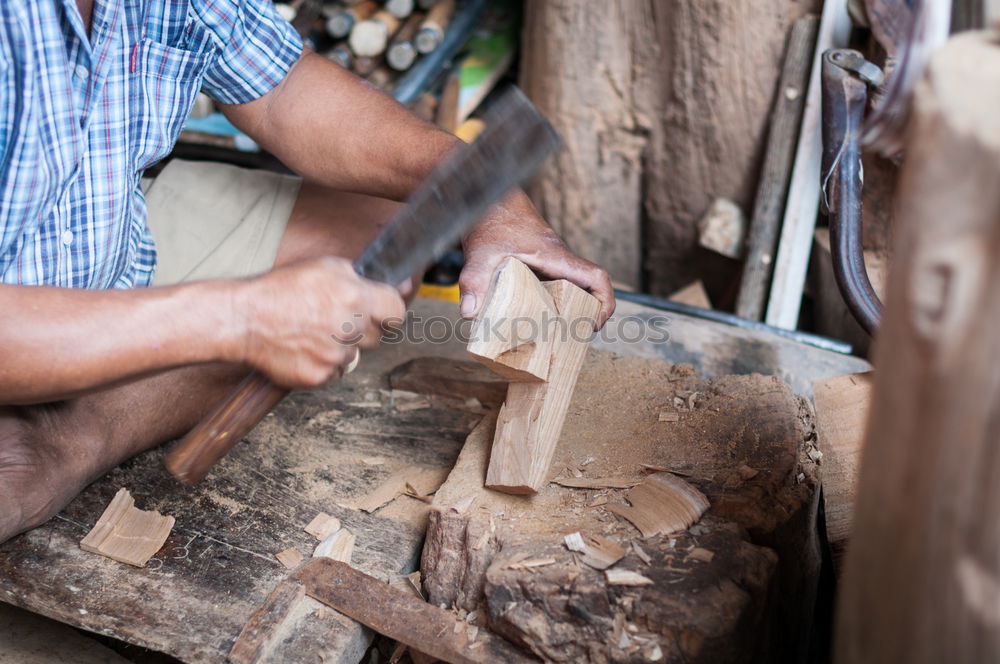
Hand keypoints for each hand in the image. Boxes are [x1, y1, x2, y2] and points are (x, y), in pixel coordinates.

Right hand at [232, 257, 404, 387]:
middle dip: (362, 328)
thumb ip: (365, 277)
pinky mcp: (319, 376)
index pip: (397, 312)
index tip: (380, 312)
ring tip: (313, 332)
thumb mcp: (326, 267)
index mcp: (356, 297)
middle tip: (334, 318)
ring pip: (355, 356)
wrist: (244, 319)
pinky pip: (335, 374)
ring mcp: (335, 356)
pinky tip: (305, 349)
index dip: (388, 312)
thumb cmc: (283, 289)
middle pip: (377, 336)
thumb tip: (401, 285)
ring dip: (341, 347)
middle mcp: (350, 328)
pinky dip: (324, 365)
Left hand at [460, 192, 615, 327]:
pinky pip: (552, 286)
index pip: (595, 277)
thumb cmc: (490, 220)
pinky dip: (549, 304)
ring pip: (570, 288)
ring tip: (552, 336)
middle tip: (570, 338)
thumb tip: (470, 312)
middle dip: (586, 315)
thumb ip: (474, 281)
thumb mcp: (480, 253)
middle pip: (587, 289)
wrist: (486, 201)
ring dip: (567, 311)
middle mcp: (557, 260)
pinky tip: (529, 319)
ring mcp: (548, 262)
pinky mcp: (536, 265)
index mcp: (554, 257)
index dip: (604, 301)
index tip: (596, 322)